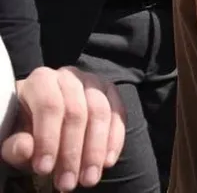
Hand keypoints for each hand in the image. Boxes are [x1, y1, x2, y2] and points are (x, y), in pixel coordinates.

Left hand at [2, 67, 124, 190]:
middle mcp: (70, 76)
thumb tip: (26, 149)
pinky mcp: (111, 92)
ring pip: (100, 114)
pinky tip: (107, 162)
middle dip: (73, 152)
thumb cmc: (29, 130)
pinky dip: (115, 141)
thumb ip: (16, 145)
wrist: (48, 120)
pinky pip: (118, 115)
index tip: (44, 169)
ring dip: (96, 151)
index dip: (48, 138)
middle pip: (77, 112)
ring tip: (88, 179)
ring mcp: (94, 82)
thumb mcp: (15, 139)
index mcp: (41, 81)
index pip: (49, 106)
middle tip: (68, 183)